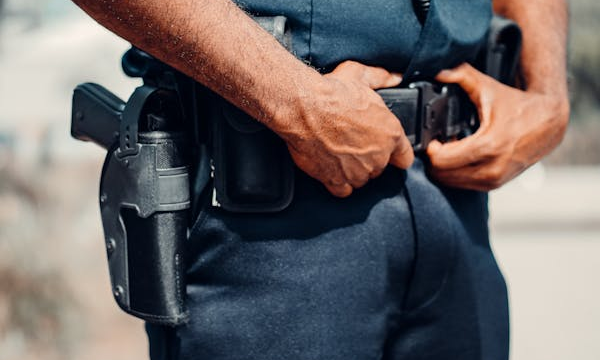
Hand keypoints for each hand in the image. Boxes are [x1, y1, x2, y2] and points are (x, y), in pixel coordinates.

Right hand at [275, 60, 413, 196]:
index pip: (405, 157)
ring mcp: (357, 172)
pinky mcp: (335, 180)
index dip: (397, 154)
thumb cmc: (331, 92)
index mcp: (390, 134)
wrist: (303, 108)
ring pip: (361, 180)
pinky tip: (332, 170)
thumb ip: (381, 77)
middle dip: (369, 159)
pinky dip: (339, 183)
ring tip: (340, 155)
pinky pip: (343, 190)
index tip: (389, 152)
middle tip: (353, 143)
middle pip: (379, 168)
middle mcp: (377, 157)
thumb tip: (394, 77)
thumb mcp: (360, 75)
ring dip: (354, 171)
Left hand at [427, 63, 568, 190]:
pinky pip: (464, 186)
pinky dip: (456, 173)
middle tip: (437, 144)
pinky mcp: (495, 185)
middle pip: (443, 174)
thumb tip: (439, 70)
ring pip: (451, 182)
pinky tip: (459, 157)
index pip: (442, 160)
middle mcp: (492, 167)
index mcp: (488, 145)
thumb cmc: (518, 106)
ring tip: (448, 150)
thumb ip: (461, 75)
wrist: (549, 124)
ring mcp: (494, 179)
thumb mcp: (488, 88)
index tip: (432, 139)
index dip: (431, 150)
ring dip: (444, 168)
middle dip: (434, 160)